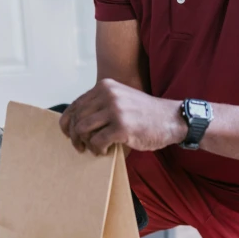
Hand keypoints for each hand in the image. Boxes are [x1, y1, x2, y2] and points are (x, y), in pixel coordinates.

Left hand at [60, 79, 187, 154]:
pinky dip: (97, 150)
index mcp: (106, 86)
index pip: (76, 105)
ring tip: (93, 149)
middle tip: (80, 146)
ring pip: (83, 130)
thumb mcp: (121, 99)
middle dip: (75, 136)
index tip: (68, 134)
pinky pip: (97, 141)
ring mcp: (115, 110)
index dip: (67, 122)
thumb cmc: (145, 113)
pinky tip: (105, 151)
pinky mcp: (122, 127)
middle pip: (77, 118)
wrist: (171, 119)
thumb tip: (76, 122)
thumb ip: (101, 104)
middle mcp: (108, 95)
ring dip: (85, 143)